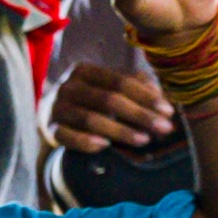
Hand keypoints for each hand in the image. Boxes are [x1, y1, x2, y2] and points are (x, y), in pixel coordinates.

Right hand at [48, 61, 183, 153]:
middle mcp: (67, 87)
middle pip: (108, 99)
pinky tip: (105, 147)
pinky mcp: (50, 130)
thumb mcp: (110, 87)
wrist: (53, 116)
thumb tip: (159, 95)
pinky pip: (68, 137)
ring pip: (90, 119)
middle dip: (140, 115)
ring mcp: (56, 108)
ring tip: (144, 140)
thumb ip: (135, 86)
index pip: (119, 81)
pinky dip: (87, 141)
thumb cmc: (91, 100)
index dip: (146, 96)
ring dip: (120, 130)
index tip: (168, 111)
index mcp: (84, 71)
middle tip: (164, 128)